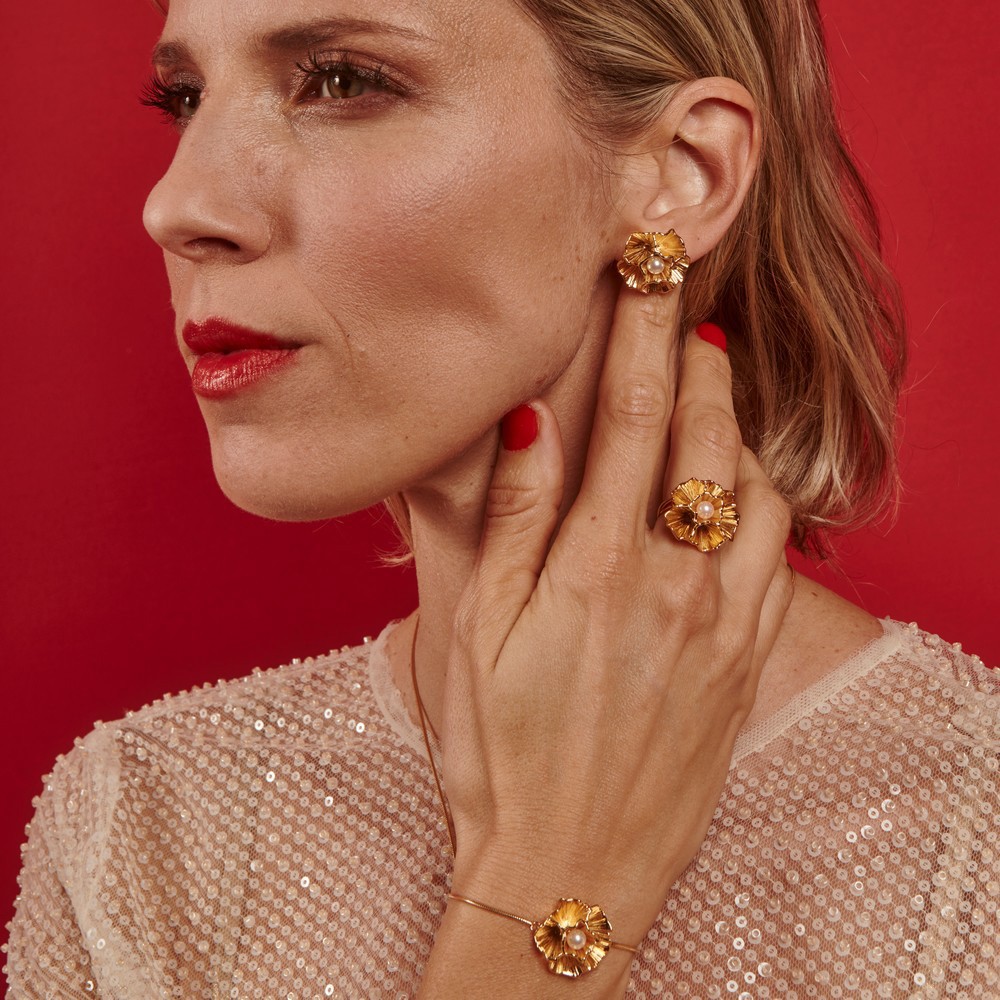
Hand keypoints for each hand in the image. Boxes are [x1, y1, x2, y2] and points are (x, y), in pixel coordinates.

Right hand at [440, 286, 793, 945]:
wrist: (568, 868)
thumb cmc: (502, 754)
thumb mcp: (475, 633)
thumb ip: (511, 521)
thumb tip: (531, 423)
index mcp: (596, 566)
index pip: (633, 415)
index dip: (641, 333)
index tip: (646, 276)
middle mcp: (673, 583)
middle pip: (707, 438)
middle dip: (700, 362)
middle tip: (687, 317)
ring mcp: (721, 625)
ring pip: (758, 492)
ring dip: (740, 430)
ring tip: (717, 400)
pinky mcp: (745, 664)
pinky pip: (781, 560)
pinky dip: (768, 505)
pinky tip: (744, 497)